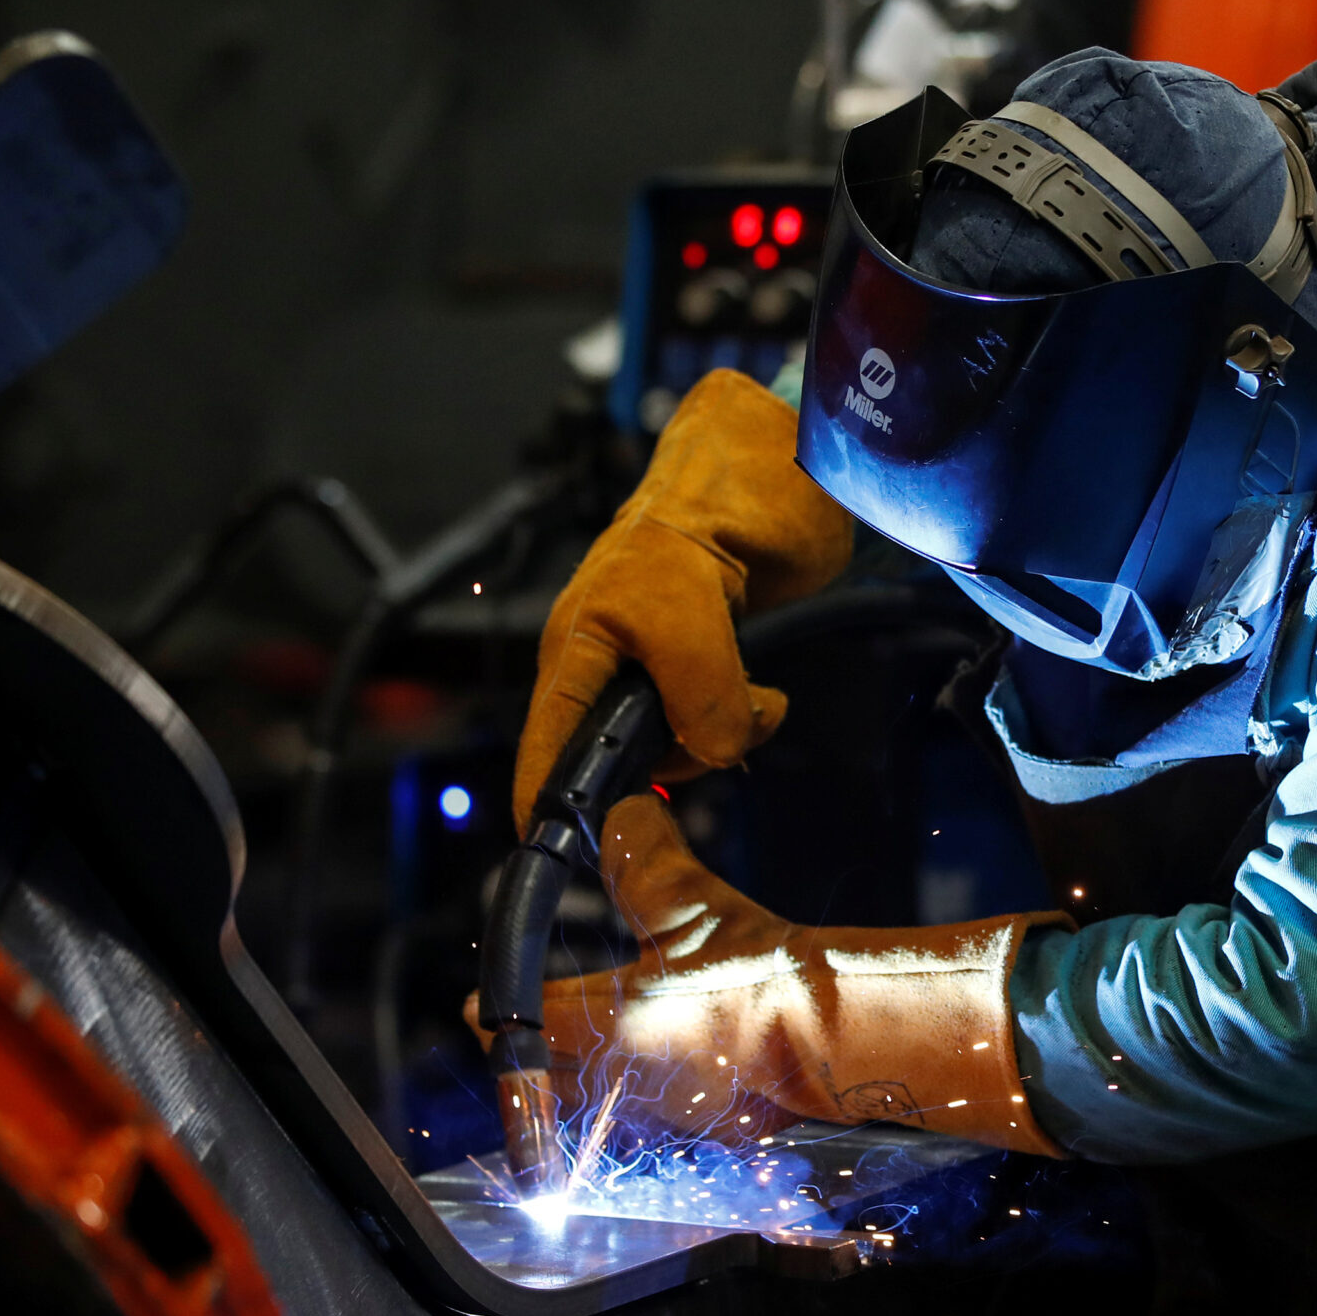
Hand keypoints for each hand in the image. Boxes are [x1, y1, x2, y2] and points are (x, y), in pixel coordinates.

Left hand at [488, 794, 1067, 1154]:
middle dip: (532, 1062)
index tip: (474, 1008)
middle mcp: (617, 1086)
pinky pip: (654, 1124)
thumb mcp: (689, 901)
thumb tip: (618, 811)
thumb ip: (641, 856)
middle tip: (526, 1039)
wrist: (839, 1036)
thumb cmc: (758, 974)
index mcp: (600, 1026)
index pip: (520, 1023)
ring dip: (584, 1087)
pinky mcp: (711, 1134)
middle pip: (544, 1084)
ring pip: (596, 1110)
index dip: (495, 1012)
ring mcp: (663, 1120)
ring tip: (588, 1058)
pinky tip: (666, 1077)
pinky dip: (645, 1102)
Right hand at [512, 370, 853, 833]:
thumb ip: (699, 696)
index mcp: (576, 645)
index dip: (548, 803)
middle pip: (621, 754)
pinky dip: (750, 719)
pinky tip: (770, 698)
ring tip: (764, 702)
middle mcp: (605, 660)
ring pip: (680, 740)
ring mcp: (655, 661)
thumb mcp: (693, 614)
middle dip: (679, 760)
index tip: (553, 853)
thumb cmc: (709, 513)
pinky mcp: (705, 657)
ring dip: (728, 735)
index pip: (546, 743)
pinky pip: (719, 719)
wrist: (770, 462)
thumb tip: (716, 753)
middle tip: (728, 738)